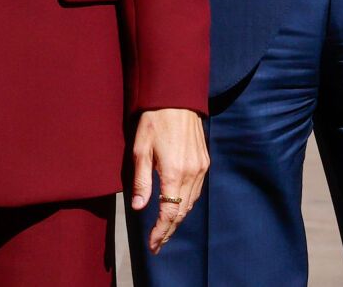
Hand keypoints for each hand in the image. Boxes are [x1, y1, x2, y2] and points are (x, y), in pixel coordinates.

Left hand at [129, 108, 207, 254]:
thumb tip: (138, 207)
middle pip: (182, 212)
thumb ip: (141, 180)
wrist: (177, 98)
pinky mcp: (205, 161)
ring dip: (179, 218)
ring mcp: (201, 168)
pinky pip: (197, 190)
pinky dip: (187, 203)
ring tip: (165, 230)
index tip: (152, 245)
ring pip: (191, 203)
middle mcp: (192, 173)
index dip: (160, 232)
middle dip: (169, 230)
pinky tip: (178, 206)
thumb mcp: (140, 149)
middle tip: (157, 244)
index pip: (168, 212)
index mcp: (174, 172)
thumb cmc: (154, 120)